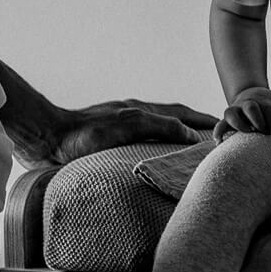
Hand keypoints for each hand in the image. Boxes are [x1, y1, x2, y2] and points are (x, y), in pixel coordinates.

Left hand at [49, 98, 218, 164]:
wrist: (45, 138)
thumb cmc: (82, 134)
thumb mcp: (128, 126)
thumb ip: (160, 126)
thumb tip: (191, 134)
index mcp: (142, 111)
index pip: (182, 114)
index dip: (204, 120)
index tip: (225, 126)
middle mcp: (133, 117)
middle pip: (173, 119)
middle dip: (196, 126)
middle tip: (216, 137)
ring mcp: (120, 129)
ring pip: (157, 131)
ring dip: (177, 137)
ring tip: (192, 150)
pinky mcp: (106, 143)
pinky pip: (140, 143)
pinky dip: (156, 147)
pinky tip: (155, 159)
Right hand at [213, 87, 270, 139]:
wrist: (252, 95)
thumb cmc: (270, 106)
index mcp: (261, 100)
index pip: (267, 107)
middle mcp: (246, 103)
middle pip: (251, 107)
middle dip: (258, 120)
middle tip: (264, 132)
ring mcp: (235, 110)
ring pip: (231, 113)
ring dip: (240, 125)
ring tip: (247, 133)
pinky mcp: (227, 120)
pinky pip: (220, 124)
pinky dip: (218, 132)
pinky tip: (219, 142)